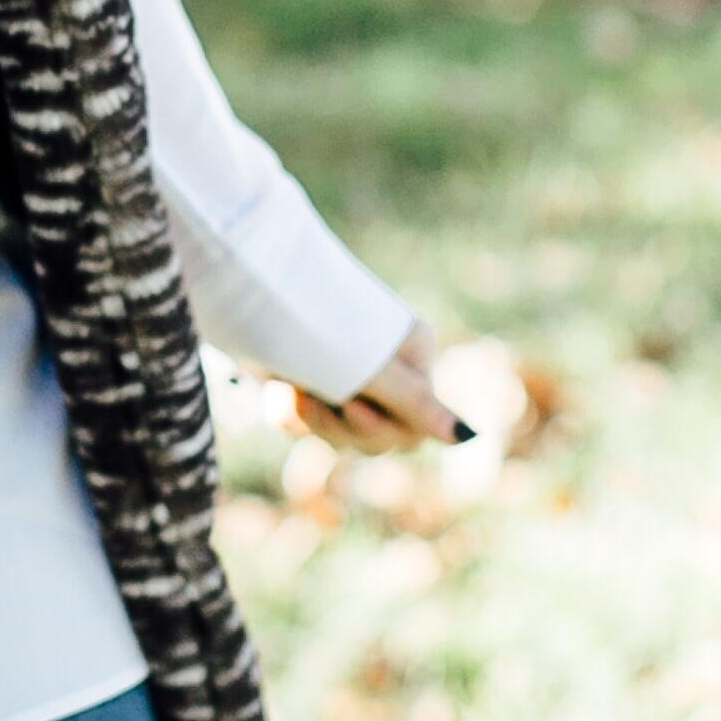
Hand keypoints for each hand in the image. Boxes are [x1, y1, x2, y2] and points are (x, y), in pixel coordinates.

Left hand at [285, 318, 463, 455]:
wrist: (251, 282)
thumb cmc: (318, 321)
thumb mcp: (368, 368)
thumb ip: (418, 404)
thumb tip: (468, 436)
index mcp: (414, 356)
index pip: (415, 429)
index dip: (379, 427)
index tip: (350, 403)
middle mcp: (386, 369)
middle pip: (377, 438)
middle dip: (339, 427)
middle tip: (310, 398)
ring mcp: (345, 375)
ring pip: (339, 435)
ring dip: (310, 419)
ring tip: (289, 387)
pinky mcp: (309, 380)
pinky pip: (306, 423)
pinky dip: (288, 413)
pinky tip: (276, 388)